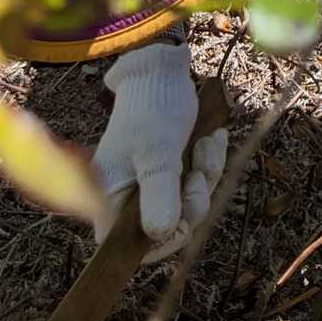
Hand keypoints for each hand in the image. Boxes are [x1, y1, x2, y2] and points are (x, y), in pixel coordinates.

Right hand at [91, 41, 227, 263]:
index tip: (186, 218)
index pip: (131, 247)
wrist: (161, 73)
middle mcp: (128, 199)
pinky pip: (197, 183)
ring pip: (189, 204)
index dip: (164, 242)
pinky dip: (208, 162)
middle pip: (169, 227)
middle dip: (193, 200)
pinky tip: (211, 139)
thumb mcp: (157, 151)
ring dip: (205, 174)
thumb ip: (158, 192)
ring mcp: (151, 186)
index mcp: (110, 200)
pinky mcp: (171, 172)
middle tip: (199, 172)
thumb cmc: (150, 109)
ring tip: (206, 144)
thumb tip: (160, 235)